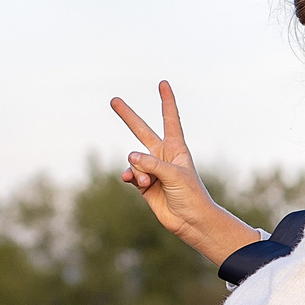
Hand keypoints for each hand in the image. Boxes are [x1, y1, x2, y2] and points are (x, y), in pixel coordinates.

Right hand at [112, 82, 250, 264]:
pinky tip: (134, 182)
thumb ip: (151, 164)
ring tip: (147, 183)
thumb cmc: (191, 195)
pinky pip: (130, 174)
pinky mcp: (144, 184)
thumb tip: (130, 156)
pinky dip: (130, 177)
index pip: (170, 119)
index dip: (166, 101)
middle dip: (128, 116)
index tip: (163, 84)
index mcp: (176, 148)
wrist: (190, 221)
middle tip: (114, 100)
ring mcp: (152, 169)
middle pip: (142, 130)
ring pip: (134, 161)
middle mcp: (163, 156)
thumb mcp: (174, 176)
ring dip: (138, 172)